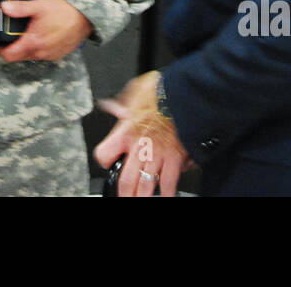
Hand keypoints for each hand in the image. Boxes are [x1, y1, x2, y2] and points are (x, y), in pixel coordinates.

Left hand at [0, 0, 91, 62]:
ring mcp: (50, 55)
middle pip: (19, 56)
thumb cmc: (64, 12)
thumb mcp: (39, 6)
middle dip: (14, 47)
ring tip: (31, 33)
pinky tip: (43, 36)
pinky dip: (40, 48)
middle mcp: (41, 53)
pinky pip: (43, 55)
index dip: (1, 49)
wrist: (86, 17)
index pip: (9, 55)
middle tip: (15, 34)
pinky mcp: (59, 55)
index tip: (0, 41)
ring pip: (31, 56)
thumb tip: (4, 7)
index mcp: (33, 42)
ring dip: (28, 48)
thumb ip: (20, 8)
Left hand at [94, 71, 189, 196]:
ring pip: (145, 186)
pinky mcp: (174, 159)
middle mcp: (139, 147)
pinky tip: (167, 196)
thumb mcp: (137, 90)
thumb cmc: (163, 91)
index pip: (104, 154)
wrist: (186, 94)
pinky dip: (168, 193)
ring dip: (141, 197)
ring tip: (139, 200)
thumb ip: (123, 101)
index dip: (105, 160)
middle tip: (123, 197)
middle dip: (124, 194)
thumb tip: (111, 105)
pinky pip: (169, 183)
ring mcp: (157, 155)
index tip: (108, 162)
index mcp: (125, 131)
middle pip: (125, 180)